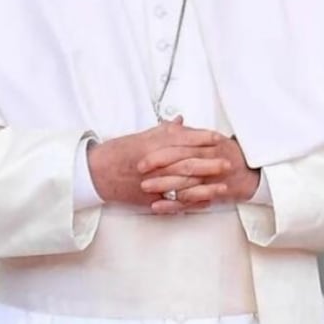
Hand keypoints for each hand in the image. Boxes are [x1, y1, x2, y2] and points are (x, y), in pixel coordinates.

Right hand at [87, 118, 226, 207]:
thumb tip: (180, 122)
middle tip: (228, 162)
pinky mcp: (149, 198)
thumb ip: (161, 131)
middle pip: (186, 162)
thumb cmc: (115, 154)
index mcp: (150, 145)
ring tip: (222, 183)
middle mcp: (153, 163)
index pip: (181, 139)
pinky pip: (174, 201)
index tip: (218, 138)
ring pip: (183, 184)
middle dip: (210, 162)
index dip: (202, 138)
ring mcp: (151, 182)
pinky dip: (191, 201)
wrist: (95, 173)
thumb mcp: (138, 137)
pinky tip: (205, 201)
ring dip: (205, 184)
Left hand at [138, 135, 259, 213]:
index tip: (142, 157)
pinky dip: (174, 204)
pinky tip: (158, 205)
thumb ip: (189, 133)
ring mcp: (212, 180)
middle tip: (139, 171)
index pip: (180, 148)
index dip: (160, 153)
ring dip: (164, 186)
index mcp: (207, 145)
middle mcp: (210, 161)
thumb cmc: (229, 153)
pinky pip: (192, 201)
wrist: (255, 172)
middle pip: (182, 165)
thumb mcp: (210, 139)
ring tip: (145, 188)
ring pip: (186, 183)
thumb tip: (172, 122)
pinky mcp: (213, 195)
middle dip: (159, 169)